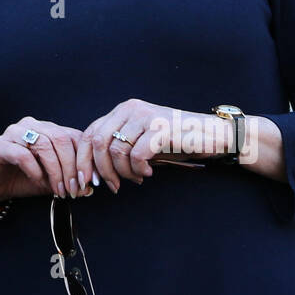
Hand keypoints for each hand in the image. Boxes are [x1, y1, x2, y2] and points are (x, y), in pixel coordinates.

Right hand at [0, 118, 88, 203]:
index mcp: (47, 128)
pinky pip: (23, 154)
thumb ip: (69, 180)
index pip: (73, 136)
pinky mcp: (0, 145)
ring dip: (55, 171)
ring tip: (59, 190)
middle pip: (61, 139)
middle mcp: (31, 125)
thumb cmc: (23, 180)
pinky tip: (38, 182)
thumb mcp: (51, 181)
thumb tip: (91, 188)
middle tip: (74, 190)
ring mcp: (14, 132)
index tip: (90, 183)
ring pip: (44, 145)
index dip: (84, 159)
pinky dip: (34, 170)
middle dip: (71, 167)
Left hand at [81, 99, 205, 192]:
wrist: (211, 135)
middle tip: (111, 186)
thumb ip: (118, 147)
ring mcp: (146, 116)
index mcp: (122, 110)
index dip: (83, 159)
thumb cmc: (174, 141)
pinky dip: (139, 170)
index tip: (85, 180)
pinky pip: (137, 155)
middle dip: (100, 169)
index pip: (90, 133)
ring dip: (123, 173)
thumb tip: (92, 171)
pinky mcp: (161, 128)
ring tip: (136, 178)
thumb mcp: (141, 140)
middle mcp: (131, 109)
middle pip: (98, 142)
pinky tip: (148, 173)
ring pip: (117, 150)